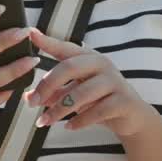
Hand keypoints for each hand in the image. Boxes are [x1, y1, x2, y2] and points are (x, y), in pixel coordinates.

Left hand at [23, 29, 154, 137]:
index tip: (30, 34)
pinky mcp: (123, 101)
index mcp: (88, 57)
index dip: (48, 41)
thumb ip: (54, 93)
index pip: (65, 47)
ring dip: (59, 109)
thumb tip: (28, 97)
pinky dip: (80, 120)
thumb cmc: (99, 99)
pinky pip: (97, 111)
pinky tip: (69, 126)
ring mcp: (114, 82)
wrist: (132, 116)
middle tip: (31, 102)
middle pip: (70, 67)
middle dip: (48, 85)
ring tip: (44, 121)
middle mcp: (102, 64)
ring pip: (81, 93)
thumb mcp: (75, 93)